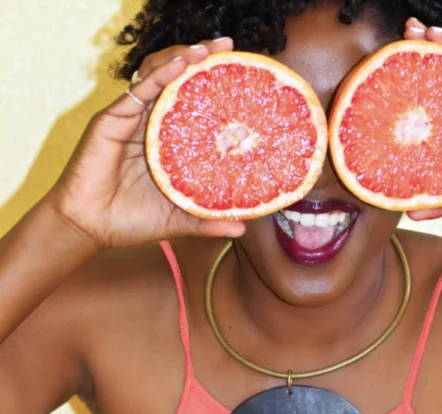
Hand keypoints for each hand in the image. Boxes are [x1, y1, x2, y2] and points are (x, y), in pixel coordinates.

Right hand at [49, 37, 244, 250]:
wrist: (90, 228)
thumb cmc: (132, 222)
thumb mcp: (179, 220)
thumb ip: (209, 221)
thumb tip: (243, 228)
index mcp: (168, 145)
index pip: (194, 106)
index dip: (213, 88)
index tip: (241, 75)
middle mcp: (151, 127)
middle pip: (177, 83)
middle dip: (201, 61)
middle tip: (227, 48)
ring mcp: (132, 121)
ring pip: (158, 78)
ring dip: (182, 59)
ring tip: (207, 50)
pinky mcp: (112, 120)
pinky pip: (139, 92)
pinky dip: (160, 75)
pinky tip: (181, 63)